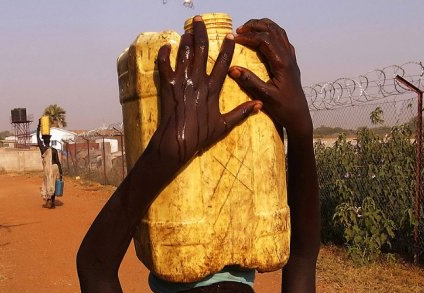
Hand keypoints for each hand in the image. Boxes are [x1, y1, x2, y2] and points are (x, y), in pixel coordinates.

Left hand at [150, 16, 260, 168]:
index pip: (223, 63)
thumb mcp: (224, 125)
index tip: (229, 35)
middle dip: (201, 32)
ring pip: (184, 53)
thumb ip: (241, 113)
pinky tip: (166, 46)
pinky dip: (164, 54)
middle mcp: (198, 80)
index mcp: (213, 89)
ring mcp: (182, 81)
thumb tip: (259, 105)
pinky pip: (164, 65)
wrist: (177, 141)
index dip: (227, 47)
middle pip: (202, 50)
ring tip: (187, 30)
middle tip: (199, 20)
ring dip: (186, 40)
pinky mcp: (167, 85)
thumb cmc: (201, 135)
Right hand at [230, 18, 311, 137]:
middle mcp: (288, 57)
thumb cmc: (283, 108)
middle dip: (255, 26)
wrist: (299, 116)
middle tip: (239, 30)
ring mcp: (291, 58)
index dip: (248, 36)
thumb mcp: (265, 96)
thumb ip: (249, 81)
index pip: (265, 40)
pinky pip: (282, 40)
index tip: (235, 39)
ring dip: (264, 27)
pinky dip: (271, 34)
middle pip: (273, 30)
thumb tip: (232, 69)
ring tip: (248, 30)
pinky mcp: (290, 62)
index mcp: (282, 63)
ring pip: (279, 32)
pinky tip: (262, 40)